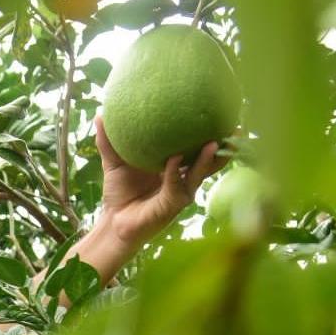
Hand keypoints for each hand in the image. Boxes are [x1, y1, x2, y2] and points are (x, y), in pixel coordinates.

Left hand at [93, 114, 227, 247]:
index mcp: (175, 167)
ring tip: (213, 143)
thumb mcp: (114, 162)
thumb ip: (109, 140)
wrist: (112, 221)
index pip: (198, 148)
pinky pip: (176, 186)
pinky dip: (175, 172)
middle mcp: (183, 179)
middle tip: (235, 127)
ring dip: (206, 160)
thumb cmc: (118, 193)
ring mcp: (179, 193)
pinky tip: (174, 159)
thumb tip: (101, 113)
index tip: (222, 114)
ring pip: (199, 175)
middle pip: (210, 162)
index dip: (212, 133)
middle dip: (224, 146)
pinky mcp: (171, 206)